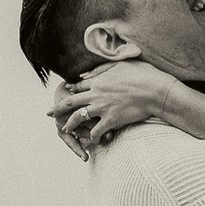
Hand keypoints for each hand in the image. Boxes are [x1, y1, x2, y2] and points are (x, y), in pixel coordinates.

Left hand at [52, 60, 204, 152]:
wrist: (155, 90)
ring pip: (78, 119)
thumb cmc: (144, 74)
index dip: (71, 89)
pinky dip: (92, 138)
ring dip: (70, 125)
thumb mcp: (123, 63)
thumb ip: (106, 67)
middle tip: (49, 113)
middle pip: (70, 102)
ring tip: (65, 130)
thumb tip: (94, 69)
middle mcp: (96, 94)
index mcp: (99, 80)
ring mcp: (102, 108)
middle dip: (58, 108)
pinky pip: (96, 132)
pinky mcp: (110, 120)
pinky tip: (90, 141)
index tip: (65, 90)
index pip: (79, 85)